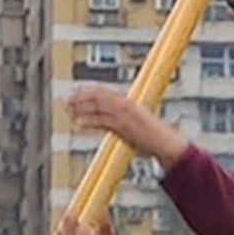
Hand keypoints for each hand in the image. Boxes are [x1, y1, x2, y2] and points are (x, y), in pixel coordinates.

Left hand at [65, 81, 186, 163]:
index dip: (89, 91)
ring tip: (69, 110)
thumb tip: (113, 125)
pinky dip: (88, 122)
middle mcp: (125, 105)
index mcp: (128, 102)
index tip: (77, 92)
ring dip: (81, 107)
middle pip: (98, 96)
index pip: (105, 92)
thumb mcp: (137, 124)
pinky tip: (78, 124)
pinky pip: (101, 121)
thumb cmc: (155, 137)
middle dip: (81, 97)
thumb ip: (123, 122)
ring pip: (97, 106)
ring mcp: (123, 115)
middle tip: (68, 100)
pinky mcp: (122, 126)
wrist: (166, 143)